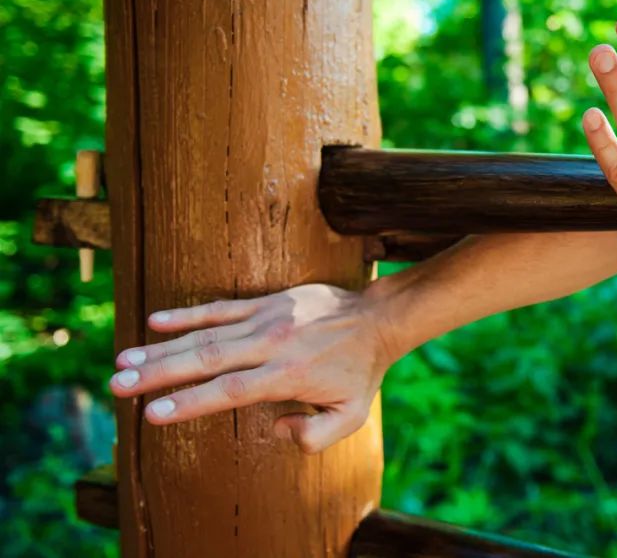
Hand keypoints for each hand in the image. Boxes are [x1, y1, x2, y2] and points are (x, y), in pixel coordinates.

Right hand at [109, 282, 401, 452]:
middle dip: (159, 374)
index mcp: (287, 375)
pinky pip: (221, 307)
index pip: (228, 391)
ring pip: (206, 333)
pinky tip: (154, 321)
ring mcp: (267, 319)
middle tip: (118, 386)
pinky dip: (187, 314)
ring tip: (123, 361)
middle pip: (206, 360)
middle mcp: (271, 345)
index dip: (189, 403)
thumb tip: (274, 429)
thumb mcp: (350, 416)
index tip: (152, 414)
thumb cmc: (360, 373)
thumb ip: (314, 436)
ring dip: (162, 348)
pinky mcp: (267, 301)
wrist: (376, 319)